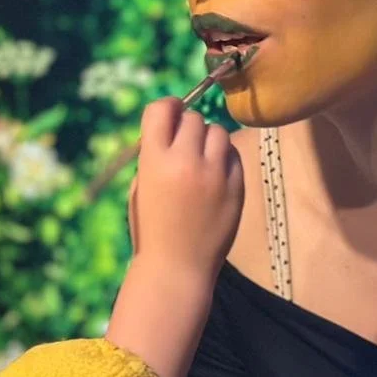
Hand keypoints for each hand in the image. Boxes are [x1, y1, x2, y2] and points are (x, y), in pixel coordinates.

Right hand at [128, 98, 243, 282]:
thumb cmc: (151, 228)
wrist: (177, 268)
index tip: (170, 114)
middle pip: (193, 118)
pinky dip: (224, 159)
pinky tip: (215, 177)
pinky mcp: (236, 186)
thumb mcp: (140, 187)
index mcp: (154, 160)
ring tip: (201, 161)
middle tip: (183, 148)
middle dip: (187, 128)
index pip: (161, 108)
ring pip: (218, 131)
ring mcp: (214, 174)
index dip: (166, 107)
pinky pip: (234, 155)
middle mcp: (185, 161)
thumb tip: (174, 126)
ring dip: (208, 140)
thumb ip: (154, 155)